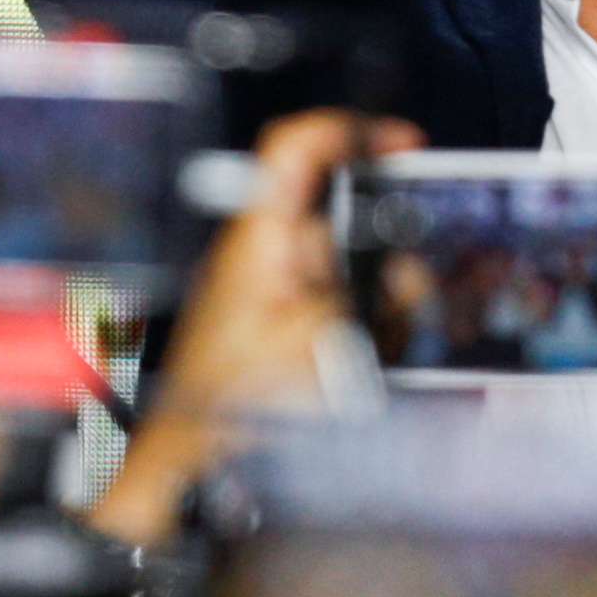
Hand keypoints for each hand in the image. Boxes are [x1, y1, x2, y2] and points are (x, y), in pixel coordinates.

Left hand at [93, 111, 378, 545]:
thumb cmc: (230, 412)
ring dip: (374, 307)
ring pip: (349, 272)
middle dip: (383, 257)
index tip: (400, 142)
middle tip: (398, 297)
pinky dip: (358, 336)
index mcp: (259, 238)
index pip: (296, 148)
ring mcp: (271, 292)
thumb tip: (402, 272)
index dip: (350, 130)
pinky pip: (338, 312)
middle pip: (341, 220)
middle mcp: (262, 256)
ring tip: (364, 351)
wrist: (194, 466)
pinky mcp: (281, 327)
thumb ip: (368, 298)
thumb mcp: (319, 345)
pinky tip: (352, 371)